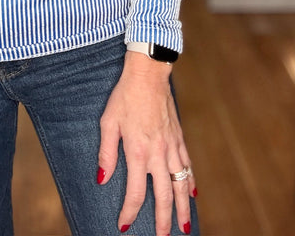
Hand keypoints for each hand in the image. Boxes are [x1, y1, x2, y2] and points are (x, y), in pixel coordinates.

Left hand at [98, 51, 194, 235]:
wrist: (149, 73)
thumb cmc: (125, 95)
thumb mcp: (108, 122)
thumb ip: (106, 153)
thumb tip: (102, 180)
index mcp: (138, 151)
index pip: (136, 192)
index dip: (130, 211)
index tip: (124, 225)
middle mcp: (158, 153)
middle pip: (164, 195)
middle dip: (163, 220)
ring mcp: (172, 146)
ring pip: (181, 184)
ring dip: (183, 207)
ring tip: (185, 226)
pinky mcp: (179, 137)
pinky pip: (187, 165)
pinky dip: (191, 181)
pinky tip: (192, 192)